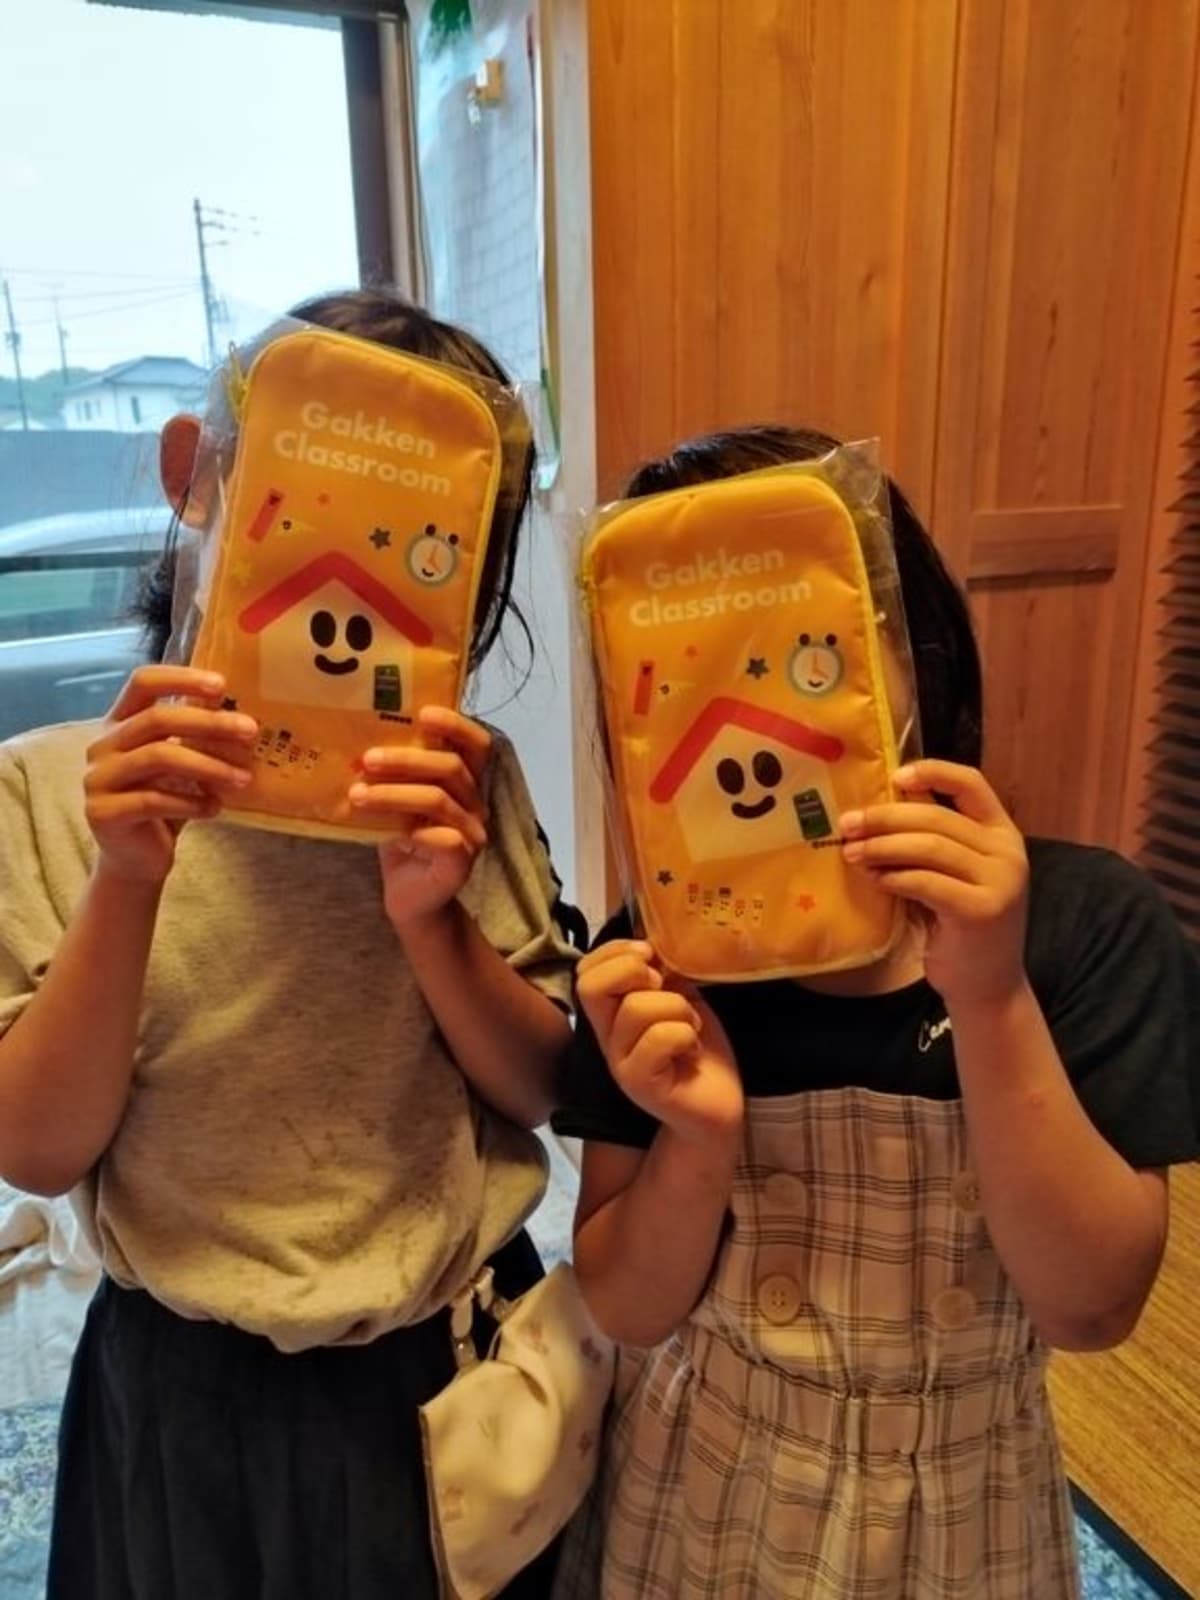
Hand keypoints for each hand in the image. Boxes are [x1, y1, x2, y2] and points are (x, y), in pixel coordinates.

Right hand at [84, 666, 257, 886]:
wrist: (136, 858)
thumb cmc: (164, 802)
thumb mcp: (180, 764)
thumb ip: (196, 738)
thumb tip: (243, 714)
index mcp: (119, 723)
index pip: (142, 683)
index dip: (180, 678)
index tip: (222, 685)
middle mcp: (102, 745)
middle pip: (157, 719)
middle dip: (209, 723)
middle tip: (250, 731)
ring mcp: (97, 778)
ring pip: (158, 758)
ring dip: (209, 766)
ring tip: (243, 779)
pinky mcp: (102, 812)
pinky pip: (154, 800)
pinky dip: (191, 802)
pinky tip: (215, 808)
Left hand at [353, 707, 490, 929]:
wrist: (408, 898)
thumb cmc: (400, 841)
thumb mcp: (394, 800)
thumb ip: (390, 774)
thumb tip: (353, 739)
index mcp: (464, 782)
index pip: (477, 745)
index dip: (456, 725)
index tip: (423, 713)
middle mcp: (475, 804)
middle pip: (452, 768)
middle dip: (406, 759)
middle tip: (366, 759)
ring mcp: (472, 834)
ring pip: (439, 800)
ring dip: (393, 794)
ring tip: (356, 794)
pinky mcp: (462, 863)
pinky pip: (446, 839)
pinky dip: (415, 832)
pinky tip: (387, 833)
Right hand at [576, 940, 743, 1146]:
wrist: (718, 1106)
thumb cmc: (697, 1049)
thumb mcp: (679, 997)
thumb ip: (661, 973)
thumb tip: (651, 938)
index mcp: (612, 1013)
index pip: (585, 970)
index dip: (616, 950)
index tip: (651, 954)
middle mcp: (607, 1037)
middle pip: (591, 985)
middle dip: (635, 972)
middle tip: (665, 988)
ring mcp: (619, 1062)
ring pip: (637, 1007)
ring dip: (677, 1008)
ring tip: (690, 1027)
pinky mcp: (639, 1084)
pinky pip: (660, 1037)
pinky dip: (686, 1034)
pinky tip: (692, 1051)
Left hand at [840, 760, 1028, 1009]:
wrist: (986, 985)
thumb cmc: (957, 925)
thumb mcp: (948, 872)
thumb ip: (930, 837)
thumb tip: (883, 799)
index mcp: (1002, 833)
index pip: (972, 783)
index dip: (932, 771)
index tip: (893, 776)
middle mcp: (1008, 852)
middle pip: (938, 817)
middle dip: (885, 818)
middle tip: (847, 825)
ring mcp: (1000, 881)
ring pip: (930, 847)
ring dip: (883, 847)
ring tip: (852, 853)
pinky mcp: (981, 910)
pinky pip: (927, 882)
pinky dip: (895, 877)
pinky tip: (875, 879)